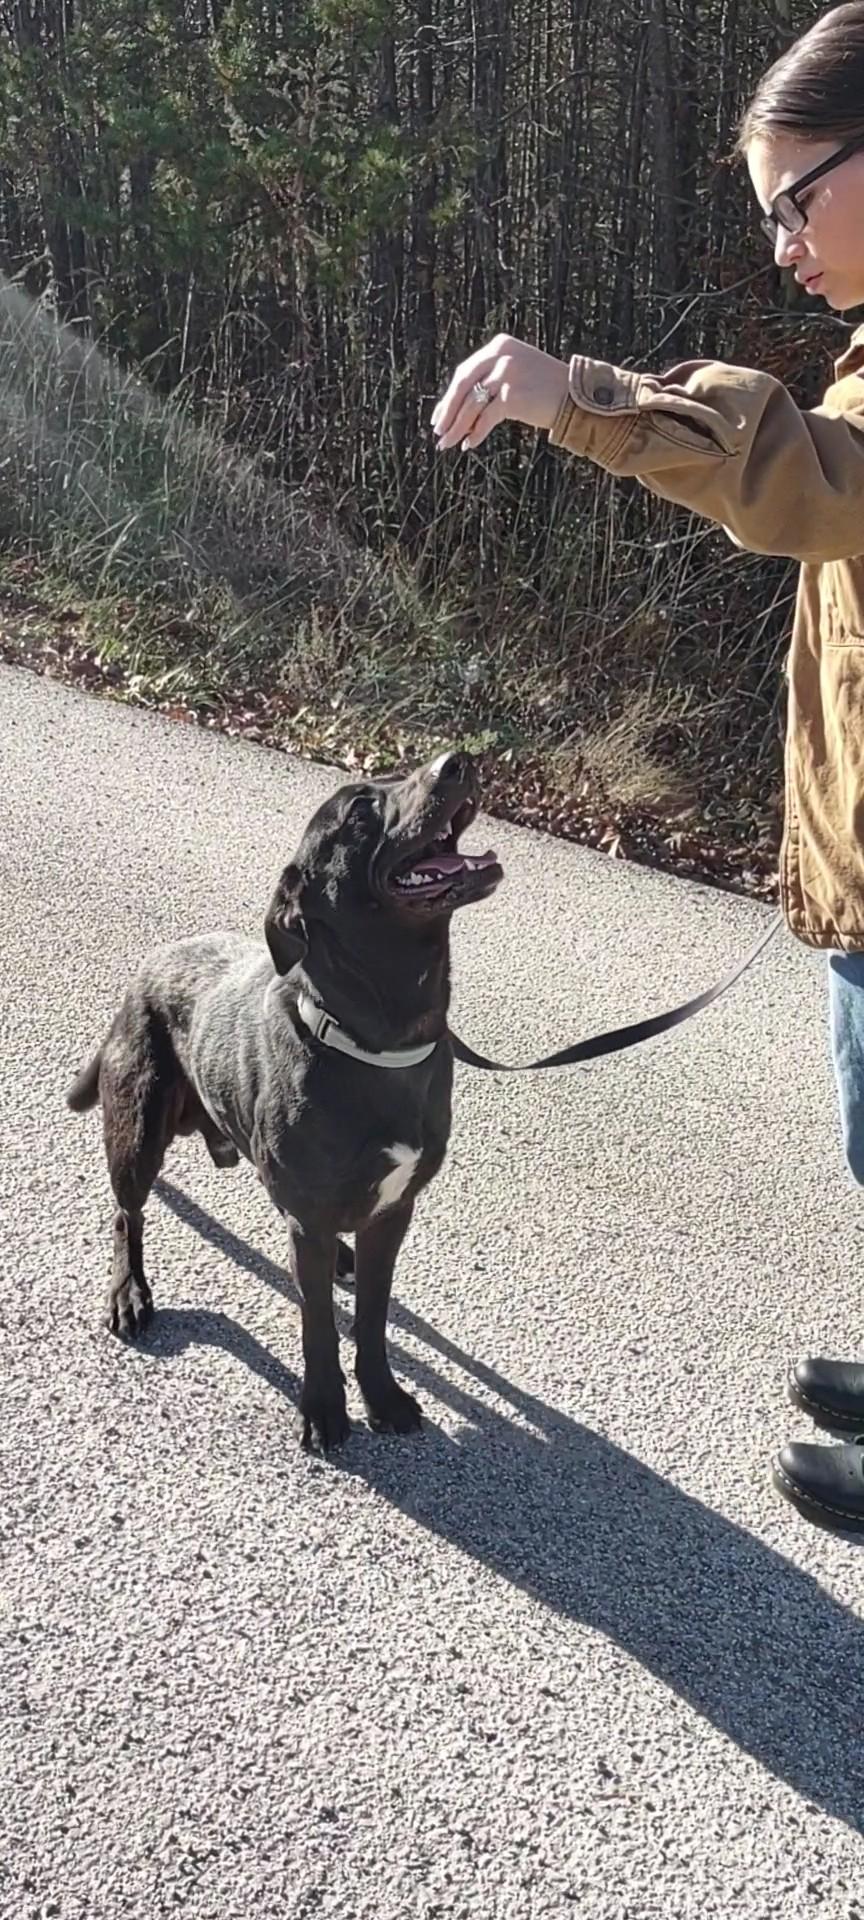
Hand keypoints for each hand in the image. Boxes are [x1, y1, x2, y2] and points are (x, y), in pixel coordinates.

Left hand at [431, 333, 570, 450]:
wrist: (577, 396)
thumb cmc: (546, 389)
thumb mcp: (516, 372)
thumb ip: (490, 379)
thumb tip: (458, 408)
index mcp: (499, 346)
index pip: (465, 372)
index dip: (449, 396)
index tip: (439, 416)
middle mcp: (500, 355)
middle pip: (463, 386)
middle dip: (448, 412)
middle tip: (438, 432)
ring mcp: (507, 374)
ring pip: (471, 404)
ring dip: (458, 427)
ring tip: (448, 444)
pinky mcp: (513, 395)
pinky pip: (486, 418)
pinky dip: (476, 433)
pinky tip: (469, 445)